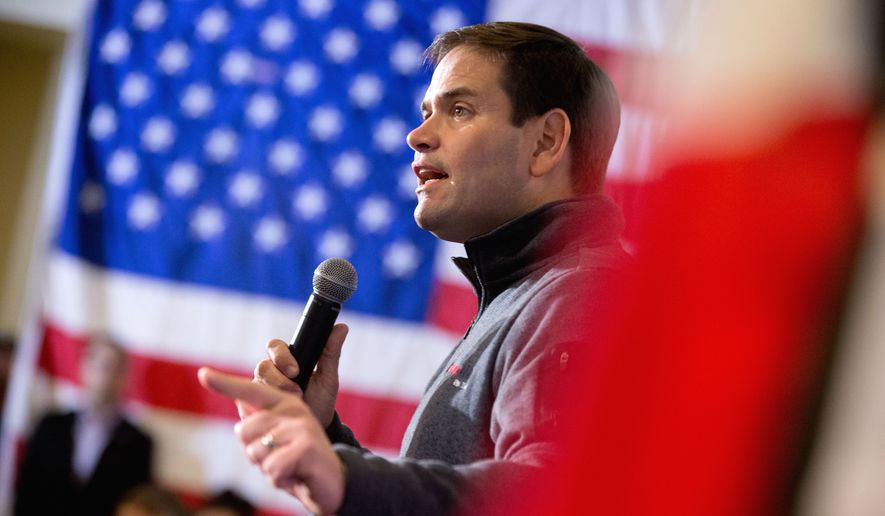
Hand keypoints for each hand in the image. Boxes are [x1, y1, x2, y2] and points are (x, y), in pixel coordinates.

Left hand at [198, 367, 345, 514]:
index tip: (203, 374)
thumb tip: (240, 406)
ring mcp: (301, 425)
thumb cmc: (298, 462)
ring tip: (289, 467)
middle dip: (254, 454)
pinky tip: (296, 476)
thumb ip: (260, 424)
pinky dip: (280, 480)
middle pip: (244, 430)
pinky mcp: (307, 446)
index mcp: (284, 403)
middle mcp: (293, 408)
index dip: (224, 383)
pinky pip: (272, 467)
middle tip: (279, 458)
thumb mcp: (277, 442)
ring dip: (268, 469)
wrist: (333, 484)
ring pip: (255, 451)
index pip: (250, 390)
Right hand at [247, 323, 348, 427]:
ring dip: (275, 393)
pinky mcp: (249, 407)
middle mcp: (269, 372)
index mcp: (286, 360)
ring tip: (294, 403)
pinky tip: (276, 412)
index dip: (281, 355)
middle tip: (296, 390)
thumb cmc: (321, 400)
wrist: (314, 428)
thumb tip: (341, 327)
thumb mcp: (328, 377)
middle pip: (262, 365)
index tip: (295, 370)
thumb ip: (331, 352)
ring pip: (256, 383)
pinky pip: (247, 402)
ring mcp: (259, 389)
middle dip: (278, 378)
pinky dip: (263, 407)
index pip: (274, 347)